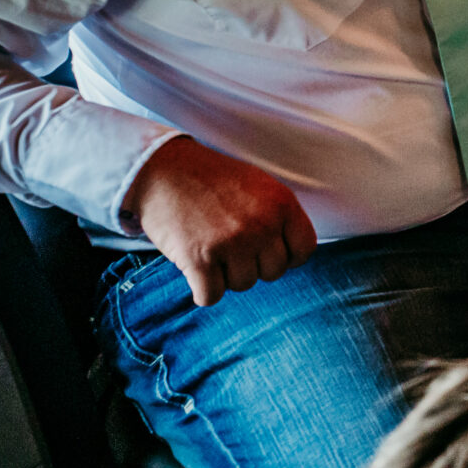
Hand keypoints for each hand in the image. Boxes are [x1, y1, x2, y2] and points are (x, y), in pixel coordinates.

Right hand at [124, 136, 317, 306]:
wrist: (162, 171)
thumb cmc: (212, 180)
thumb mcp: (260, 186)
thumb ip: (280, 217)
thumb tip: (292, 255)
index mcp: (282, 203)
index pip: (304, 250)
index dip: (287, 256)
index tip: (266, 251)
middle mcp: (262, 224)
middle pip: (273, 272)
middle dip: (252, 264)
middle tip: (230, 246)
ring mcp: (232, 242)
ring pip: (243, 285)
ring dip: (226, 275)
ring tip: (211, 248)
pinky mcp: (200, 259)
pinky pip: (212, 296)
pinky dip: (202, 291)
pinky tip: (196, 270)